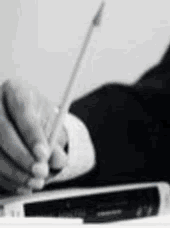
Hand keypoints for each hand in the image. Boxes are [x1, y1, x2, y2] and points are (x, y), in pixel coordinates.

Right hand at [0, 79, 67, 193]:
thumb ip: (54, 138)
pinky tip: (21, 185)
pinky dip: (6, 179)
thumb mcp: (50, 121)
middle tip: (40, 171)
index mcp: (14, 91)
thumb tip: (57, 160)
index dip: (32, 134)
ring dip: (14, 172)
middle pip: (3, 132)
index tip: (44, 154)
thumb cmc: (36, 115)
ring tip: (34, 182)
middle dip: (22, 156)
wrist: (24, 119)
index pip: (22, 110)